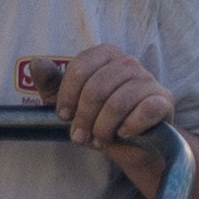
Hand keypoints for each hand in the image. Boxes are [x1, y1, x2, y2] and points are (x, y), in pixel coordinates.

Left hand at [48, 43, 176, 149]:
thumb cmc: (100, 119)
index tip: (64, 116)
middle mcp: (128, 61)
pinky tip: (124, 134)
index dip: (68, 96)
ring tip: (99, 140)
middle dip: (84, 119)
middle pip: (96, 88)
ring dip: (103, 128)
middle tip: (80, 137)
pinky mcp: (164, 100)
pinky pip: (144, 111)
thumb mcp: (71, 103)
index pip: (80, 67)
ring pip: (117, 103)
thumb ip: (52, 85)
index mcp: (105, 55)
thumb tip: (35, 63)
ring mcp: (148, 79)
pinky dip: (129, 128)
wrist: (135, 144)